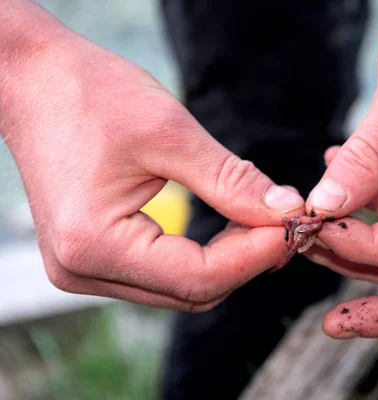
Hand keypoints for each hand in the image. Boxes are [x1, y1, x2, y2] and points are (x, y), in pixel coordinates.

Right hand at [1, 3, 304, 310]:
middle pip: (194, 291)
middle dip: (248, 260)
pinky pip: (164, 272)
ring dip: (230, 259)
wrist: (33, 80)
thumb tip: (286, 211)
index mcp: (95, 245)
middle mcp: (84, 270)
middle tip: (287, 221)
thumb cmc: (89, 94)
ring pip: (182, 287)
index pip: (200, 277)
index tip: (296, 224)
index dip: (257, 255)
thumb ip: (232, 182)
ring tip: (264, 219)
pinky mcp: (95, 256)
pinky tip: (230, 223)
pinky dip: (205, 254)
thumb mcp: (170, 133)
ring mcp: (86, 268)